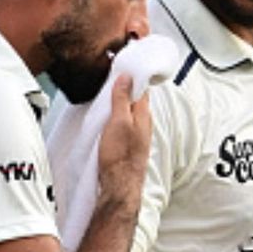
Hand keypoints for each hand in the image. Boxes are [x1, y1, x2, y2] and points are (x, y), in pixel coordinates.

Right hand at [96, 74, 150, 207]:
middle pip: (136, 98)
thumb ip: (122, 99)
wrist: (119, 186)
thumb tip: (126, 78)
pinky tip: (109, 117)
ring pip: (130, 111)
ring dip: (121, 101)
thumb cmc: (120, 157)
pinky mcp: (130, 143)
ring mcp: (138, 134)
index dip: (133, 75)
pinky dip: (118, 115)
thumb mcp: (118, 122)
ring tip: (108, 93)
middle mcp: (144, 123)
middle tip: (112, 76)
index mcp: (143, 114)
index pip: (141, 87)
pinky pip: (125, 122)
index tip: (123, 65)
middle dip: (126, 87)